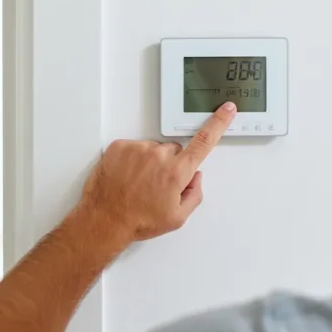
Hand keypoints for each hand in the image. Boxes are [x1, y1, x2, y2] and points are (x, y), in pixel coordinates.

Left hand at [76, 102, 236, 241]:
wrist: (104, 220)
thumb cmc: (138, 220)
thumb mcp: (177, 217)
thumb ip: (194, 194)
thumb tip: (195, 178)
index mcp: (176, 172)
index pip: (204, 142)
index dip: (218, 123)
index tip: (227, 110)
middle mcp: (158, 156)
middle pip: (174, 151)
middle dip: (170, 164)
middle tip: (156, 185)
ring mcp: (138, 149)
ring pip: (153, 150)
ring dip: (149, 162)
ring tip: (138, 183)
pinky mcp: (120, 146)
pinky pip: (134, 148)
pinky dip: (132, 160)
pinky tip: (127, 177)